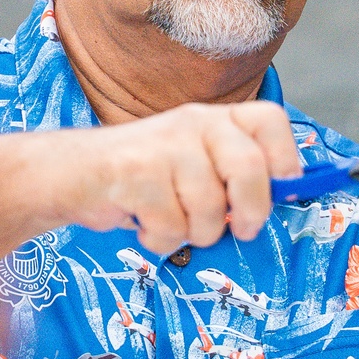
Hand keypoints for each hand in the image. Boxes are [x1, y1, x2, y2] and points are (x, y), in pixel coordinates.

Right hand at [54, 100, 300, 253]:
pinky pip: (172, 226)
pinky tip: (145, 222)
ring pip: (210, 209)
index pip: (270, 119)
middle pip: (250, 168)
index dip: (286, 157)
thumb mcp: (195, 163)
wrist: (72, 174)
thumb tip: (287, 196)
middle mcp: (193, 124)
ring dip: (195, 232)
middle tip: (242, 229)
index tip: (284, 188)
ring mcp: (164, 146)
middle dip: (252, 210)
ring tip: (172, 220)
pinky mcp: (135, 173)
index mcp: (214, 119)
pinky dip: (160, 239)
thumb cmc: (144, 178)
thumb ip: (234, 174)